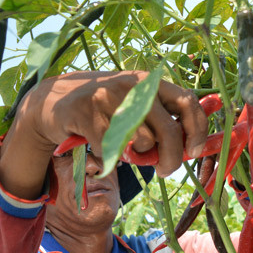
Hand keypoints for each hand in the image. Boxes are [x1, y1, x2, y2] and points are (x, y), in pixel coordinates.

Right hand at [0, 71, 207, 198]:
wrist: (54, 102)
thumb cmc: (105, 109)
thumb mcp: (136, 105)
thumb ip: (163, 120)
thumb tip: (192, 147)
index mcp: (150, 81)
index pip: (188, 101)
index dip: (198, 129)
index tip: (195, 151)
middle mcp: (134, 85)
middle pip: (169, 130)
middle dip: (172, 158)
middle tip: (166, 170)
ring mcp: (110, 97)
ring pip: (143, 142)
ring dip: (138, 155)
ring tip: (125, 148)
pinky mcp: (88, 112)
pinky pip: (114, 150)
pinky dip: (112, 157)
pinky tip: (102, 145)